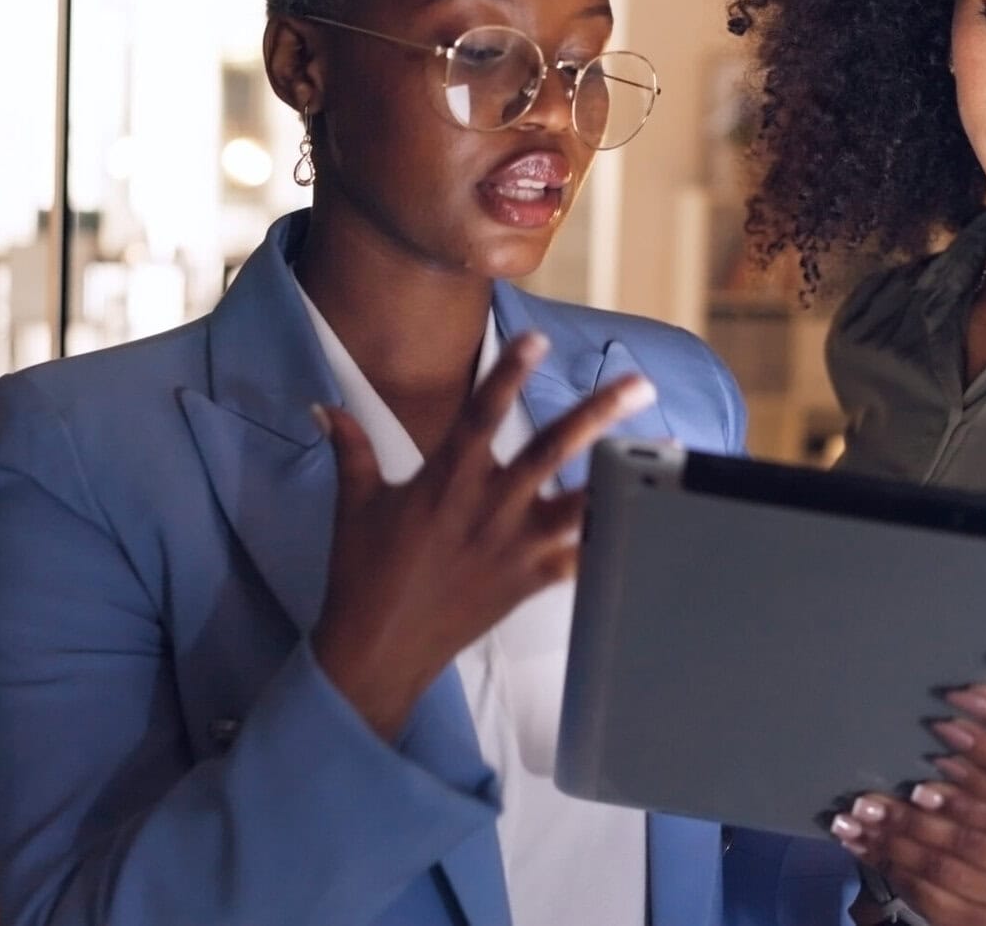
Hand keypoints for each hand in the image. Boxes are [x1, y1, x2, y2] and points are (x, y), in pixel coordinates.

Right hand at [309, 331, 654, 739]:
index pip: (482, 414)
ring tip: (661, 448)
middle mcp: (488, 507)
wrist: (378, 648)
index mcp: (446, 480)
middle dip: (597, 414)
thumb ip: (351, 449)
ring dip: (621, 473)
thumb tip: (324, 406)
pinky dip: (611, 543)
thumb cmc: (362, 573)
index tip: (537, 339)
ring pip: (580, 504)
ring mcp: (513, 547)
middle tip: (638, 384)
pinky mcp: (526, 583)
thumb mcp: (354, 504)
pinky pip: (579, 562)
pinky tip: (647, 524)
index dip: (508, 374)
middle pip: (552, 451)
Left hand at [833, 778, 985, 924]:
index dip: (972, 785)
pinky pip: (927, 896)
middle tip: (869, 800)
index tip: (933, 758)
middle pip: (970, 845)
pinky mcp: (975, 919)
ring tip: (856, 818)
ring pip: (943, 872)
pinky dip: (889, 866)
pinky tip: (860, 843)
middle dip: (915, 820)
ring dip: (893, 842)